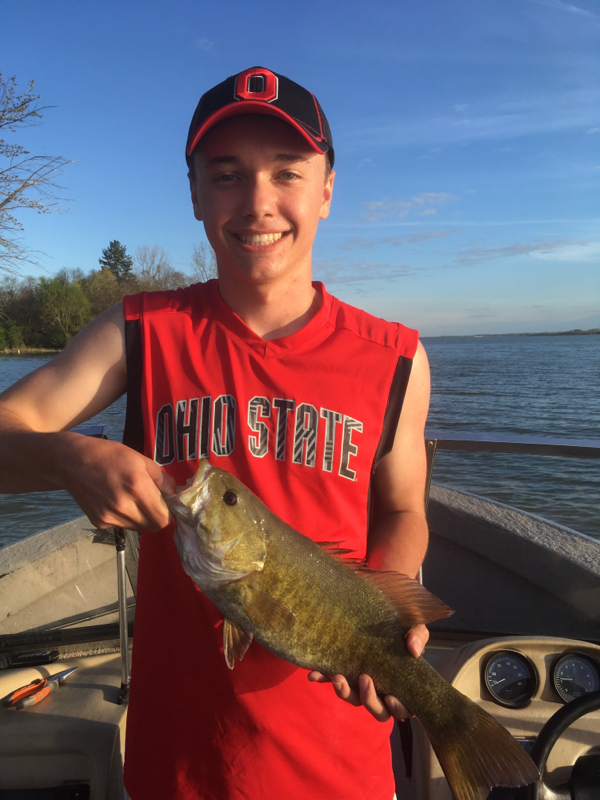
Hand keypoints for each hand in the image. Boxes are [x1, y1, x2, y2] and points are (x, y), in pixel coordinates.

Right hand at [57, 434, 176, 531]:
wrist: (72, 462)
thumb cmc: (109, 456)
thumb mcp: (141, 459)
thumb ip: (162, 479)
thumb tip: (175, 494)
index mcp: (137, 487)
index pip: (163, 519)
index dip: (169, 514)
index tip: (168, 506)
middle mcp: (123, 505)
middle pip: (153, 527)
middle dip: (157, 517)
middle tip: (153, 503)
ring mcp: (110, 516)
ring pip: (138, 528)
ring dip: (142, 518)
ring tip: (133, 500)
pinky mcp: (100, 522)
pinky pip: (122, 526)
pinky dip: (125, 518)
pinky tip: (117, 501)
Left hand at [307, 623, 428, 721]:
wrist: (379, 618)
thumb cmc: (404, 631)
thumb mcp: (415, 630)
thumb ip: (418, 637)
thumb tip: (414, 650)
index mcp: (404, 689)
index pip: (404, 709)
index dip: (398, 708)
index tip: (390, 697)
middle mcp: (383, 693)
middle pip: (378, 711)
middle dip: (368, 699)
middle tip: (364, 678)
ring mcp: (362, 686)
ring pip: (354, 700)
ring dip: (344, 692)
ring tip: (337, 677)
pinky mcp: (345, 675)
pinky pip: (333, 682)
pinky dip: (323, 679)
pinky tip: (314, 674)